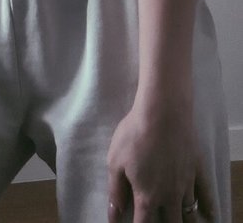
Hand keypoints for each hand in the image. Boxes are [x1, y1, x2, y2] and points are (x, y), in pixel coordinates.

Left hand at [106, 102, 214, 221]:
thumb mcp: (116, 162)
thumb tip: (114, 215)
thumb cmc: (135, 134)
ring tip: (179, 221)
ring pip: (188, 213)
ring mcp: (186, 183)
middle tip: (158, 219)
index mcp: (147, 196)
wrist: (163, 111)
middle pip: (170, 222)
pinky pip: (206, 194)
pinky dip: (208, 207)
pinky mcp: (197, 169)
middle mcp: (169, 195)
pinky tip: (209, 215)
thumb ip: (116, 191)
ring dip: (184, 220)